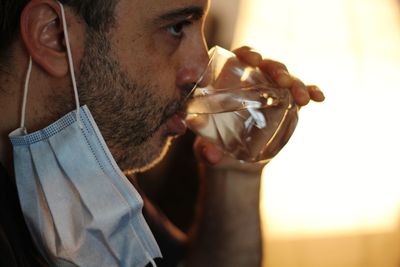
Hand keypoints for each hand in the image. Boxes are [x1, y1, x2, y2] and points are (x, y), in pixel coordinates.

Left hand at [196, 46, 324, 164]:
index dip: (248, 53)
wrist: (230, 159)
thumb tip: (212, 156)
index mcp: (230, 80)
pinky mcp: (285, 105)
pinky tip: (320, 97)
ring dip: (297, 84)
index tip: (255, 59)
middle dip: (278, 70)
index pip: (240, 57)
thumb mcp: (205, 145)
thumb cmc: (212, 142)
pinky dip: (311, 92)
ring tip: (302, 98)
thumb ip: (205, 149)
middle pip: (268, 66)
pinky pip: (300, 94)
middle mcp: (253, 81)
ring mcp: (271, 92)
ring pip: (287, 79)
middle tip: (283, 81)